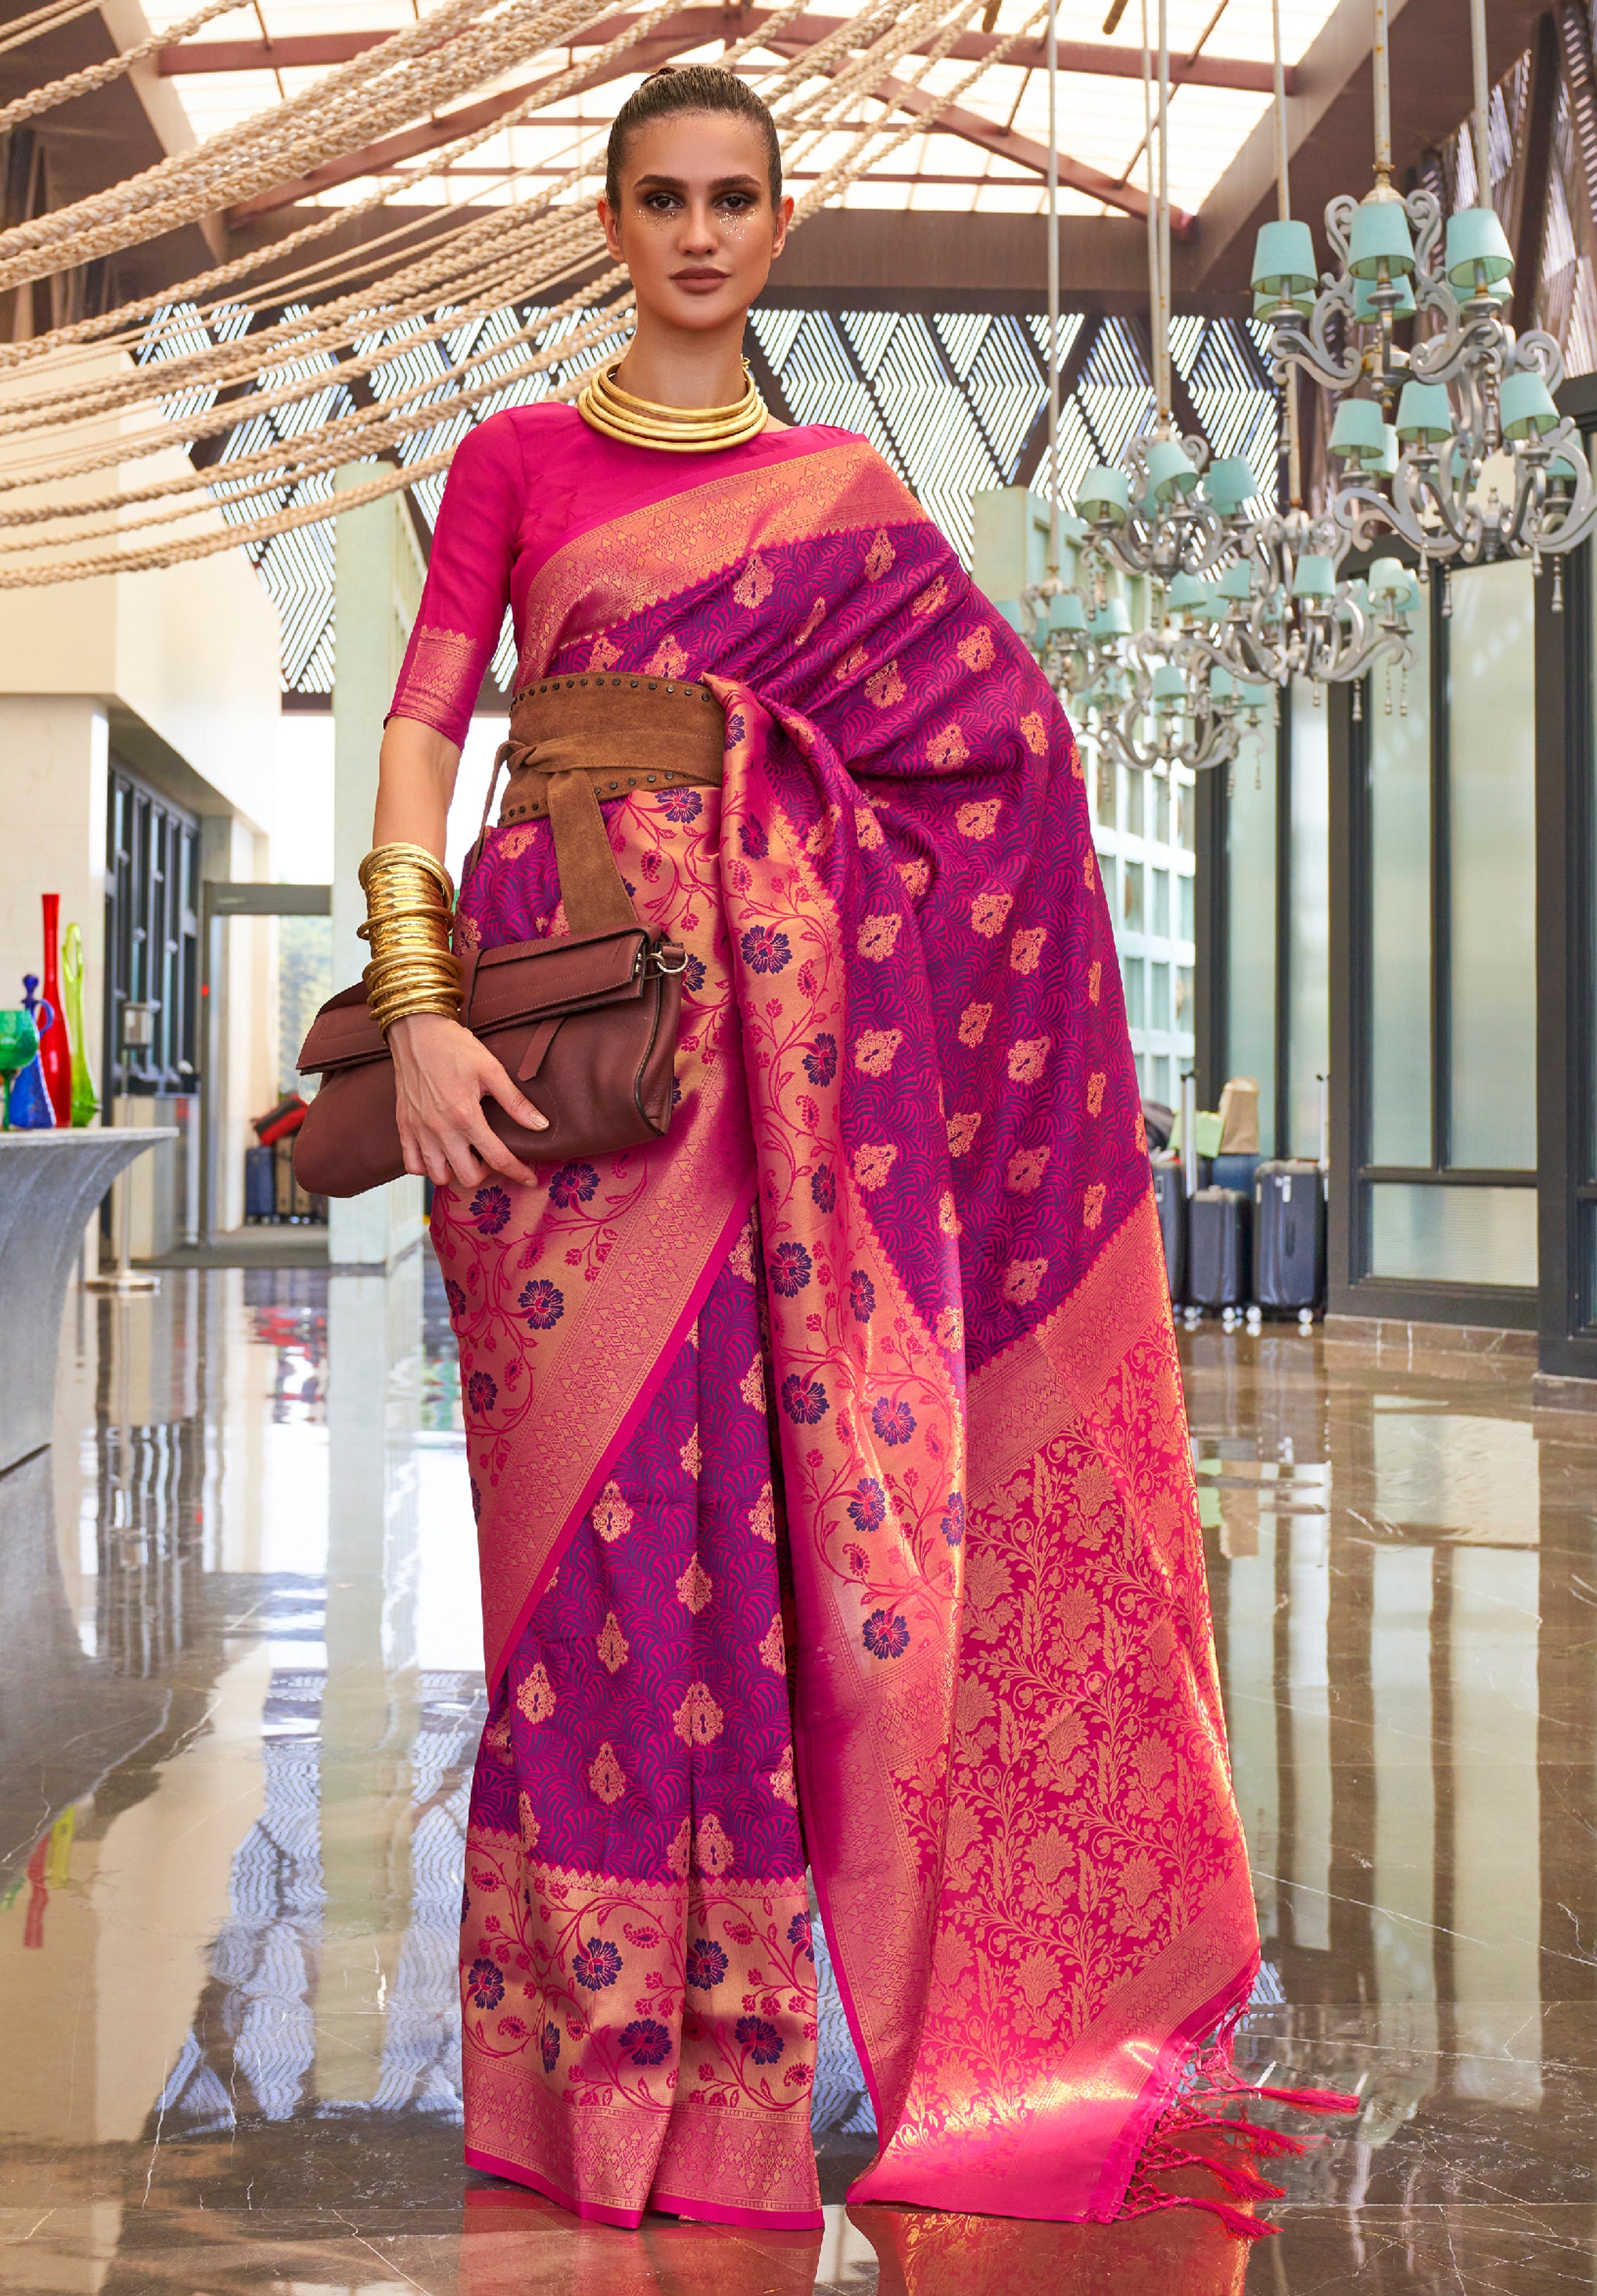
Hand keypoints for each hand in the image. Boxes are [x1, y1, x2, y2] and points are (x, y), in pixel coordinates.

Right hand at [389, 1010, 546, 1187]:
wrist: (416, 1031)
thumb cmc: (454, 1047)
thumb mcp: (491, 1070)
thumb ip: (516, 1102)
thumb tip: (541, 1126)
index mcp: (465, 1115)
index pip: (497, 1158)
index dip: (517, 1173)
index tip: (529, 1179)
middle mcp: (440, 1129)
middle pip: (467, 1177)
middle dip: (486, 1173)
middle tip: (493, 1156)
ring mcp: (419, 1130)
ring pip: (438, 1176)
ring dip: (456, 1172)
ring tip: (467, 1154)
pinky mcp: (404, 1126)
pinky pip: (412, 1164)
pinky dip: (427, 1166)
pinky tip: (441, 1152)